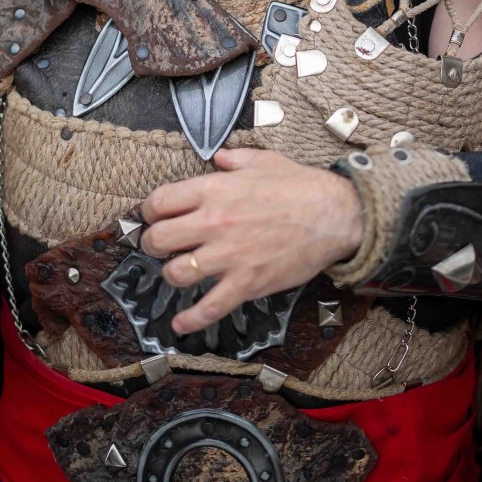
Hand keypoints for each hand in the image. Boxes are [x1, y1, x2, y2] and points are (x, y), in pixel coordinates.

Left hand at [140, 148, 363, 335]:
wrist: (332, 215)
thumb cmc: (299, 186)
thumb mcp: (262, 161)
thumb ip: (233, 159)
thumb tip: (218, 157)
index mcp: (213, 190)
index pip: (159, 202)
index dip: (149, 211)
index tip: (152, 216)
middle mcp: (213, 222)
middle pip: (159, 239)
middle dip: (152, 243)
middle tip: (158, 245)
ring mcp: (228, 256)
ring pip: (176, 273)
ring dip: (171, 274)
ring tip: (177, 271)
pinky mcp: (246, 283)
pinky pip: (210, 308)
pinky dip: (191, 320)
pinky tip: (180, 324)